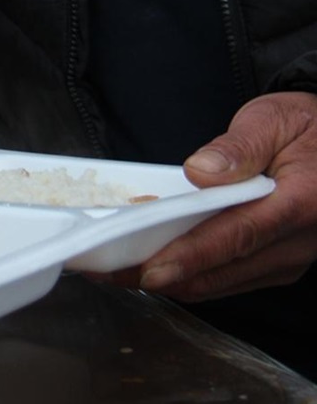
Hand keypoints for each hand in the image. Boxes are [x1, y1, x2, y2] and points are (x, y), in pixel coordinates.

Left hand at [96, 92, 316, 299]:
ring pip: (219, 284)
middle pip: (220, 272)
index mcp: (301, 202)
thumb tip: (200, 171)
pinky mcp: (277, 265)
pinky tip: (153, 262)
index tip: (148, 269)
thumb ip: (239, 147)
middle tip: (106, 269)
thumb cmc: (308, 128)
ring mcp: (289, 259)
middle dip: (159, 275)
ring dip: (167, 280)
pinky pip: (226, 280)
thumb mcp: (275, 119)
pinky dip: (187, 275)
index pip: (236, 236)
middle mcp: (298, 241)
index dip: (189, 256)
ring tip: (117, 267)